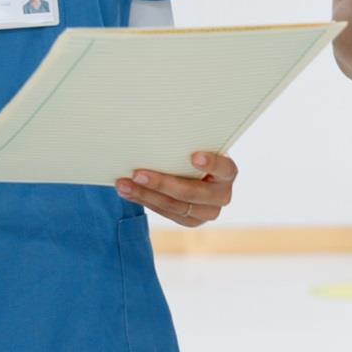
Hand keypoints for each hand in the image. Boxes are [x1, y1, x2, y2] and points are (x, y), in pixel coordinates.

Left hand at [117, 152, 237, 227]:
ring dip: (145, 195)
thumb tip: (156, 130)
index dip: (211, 163)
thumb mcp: (197, 146)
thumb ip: (186, 145)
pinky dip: (145, 201)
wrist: (198, 172)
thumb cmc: (195, 152)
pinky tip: (128, 192)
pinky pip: (165, 213)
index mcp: (228, 172)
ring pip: (174, 206)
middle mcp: (222, 196)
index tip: (194, 156)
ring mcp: (207, 212)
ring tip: (124, 185)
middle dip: (162, 183)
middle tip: (138, 174)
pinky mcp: (191, 221)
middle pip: (191, 192)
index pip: (224, 168)